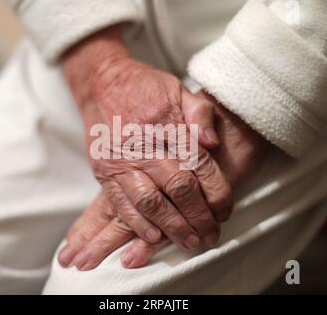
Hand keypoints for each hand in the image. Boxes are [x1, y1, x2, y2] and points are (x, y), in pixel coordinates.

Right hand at [61, 26, 232, 252]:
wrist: (101, 83)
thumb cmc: (145, 87)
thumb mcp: (178, 89)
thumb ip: (200, 114)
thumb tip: (213, 144)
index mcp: (168, 124)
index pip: (200, 165)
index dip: (217, 192)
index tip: (226, 210)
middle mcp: (144, 144)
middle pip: (179, 188)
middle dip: (199, 217)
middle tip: (211, 235)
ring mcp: (121, 160)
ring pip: (151, 202)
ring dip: (172, 227)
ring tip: (189, 243)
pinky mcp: (104, 171)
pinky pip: (121, 203)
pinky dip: (138, 224)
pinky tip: (155, 237)